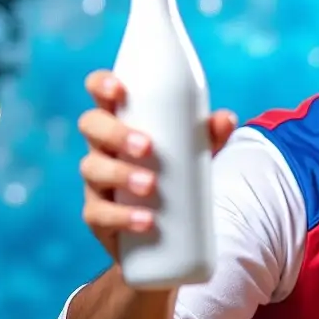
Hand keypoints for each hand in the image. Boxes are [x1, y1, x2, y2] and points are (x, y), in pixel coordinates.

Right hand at [77, 70, 237, 261]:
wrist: (171, 232)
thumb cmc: (178, 177)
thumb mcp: (196, 155)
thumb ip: (210, 136)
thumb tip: (226, 119)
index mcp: (121, 123)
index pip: (101, 95)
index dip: (102, 85)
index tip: (119, 90)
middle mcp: (102, 148)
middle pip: (92, 127)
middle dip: (115, 133)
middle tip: (147, 146)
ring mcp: (96, 182)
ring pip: (93, 169)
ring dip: (120, 174)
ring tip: (151, 185)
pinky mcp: (98, 217)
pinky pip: (99, 214)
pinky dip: (122, 216)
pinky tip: (145, 220)